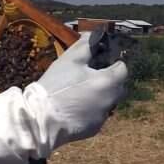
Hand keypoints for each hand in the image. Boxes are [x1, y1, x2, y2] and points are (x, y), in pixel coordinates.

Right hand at [29, 32, 127, 153]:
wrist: (41, 117)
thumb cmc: (56, 84)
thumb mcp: (69, 59)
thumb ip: (86, 45)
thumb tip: (94, 34)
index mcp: (109, 81)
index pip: (122, 68)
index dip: (112, 62)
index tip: (99, 61)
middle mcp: (111, 100)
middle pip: (119, 86)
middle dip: (109, 80)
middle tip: (88, 76)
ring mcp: (103, 116)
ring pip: (108, 102)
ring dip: (100, 96)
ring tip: (79, 92)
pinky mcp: (94, 129)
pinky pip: (97, 115)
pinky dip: (90, 110)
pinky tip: (74, 107)